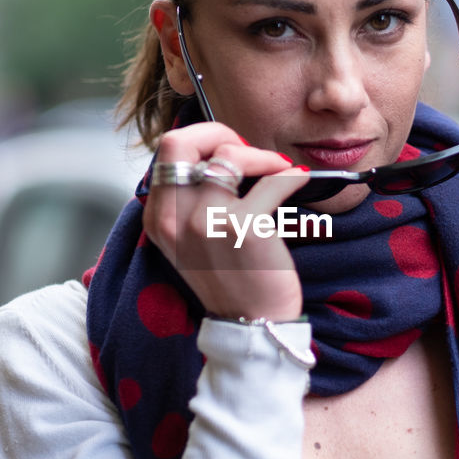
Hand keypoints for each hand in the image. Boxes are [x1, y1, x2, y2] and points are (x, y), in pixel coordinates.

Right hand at [141, 122, 309, 321]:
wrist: (252, 325)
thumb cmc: (232, 278)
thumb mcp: (192, 241)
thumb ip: (191, 201)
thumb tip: (221, 153)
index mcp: (159, 218)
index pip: (166, 151)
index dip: (201, 140)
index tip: (227, 151)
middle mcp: (174, 219)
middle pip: (181, 141)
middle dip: (218, 132)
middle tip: (247, 148)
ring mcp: (207, 223)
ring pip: (228, 154)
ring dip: (261, 154)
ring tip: (278, 168)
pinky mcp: (244, 229)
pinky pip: (273, 180)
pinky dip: (291, 174)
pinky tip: (299, 180)